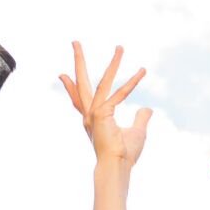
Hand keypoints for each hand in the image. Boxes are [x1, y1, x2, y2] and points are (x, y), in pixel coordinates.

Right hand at [62, 42, 150, 169]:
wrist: (117, 167)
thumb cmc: (124, 154)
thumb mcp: (137, 132)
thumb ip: (141, 119)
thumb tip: (147, 109)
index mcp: (93, 119)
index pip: (79, 100)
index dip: (70, 87)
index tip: (62, 74)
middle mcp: (89, 114)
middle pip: (82, 83)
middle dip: (79, 62)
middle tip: (75, 42)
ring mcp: (94, 113)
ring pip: (102, 82)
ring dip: (114, 64)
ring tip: (121, 47)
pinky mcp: (102, 113)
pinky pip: (119, 94)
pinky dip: (131, 83)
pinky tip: (142, 71)